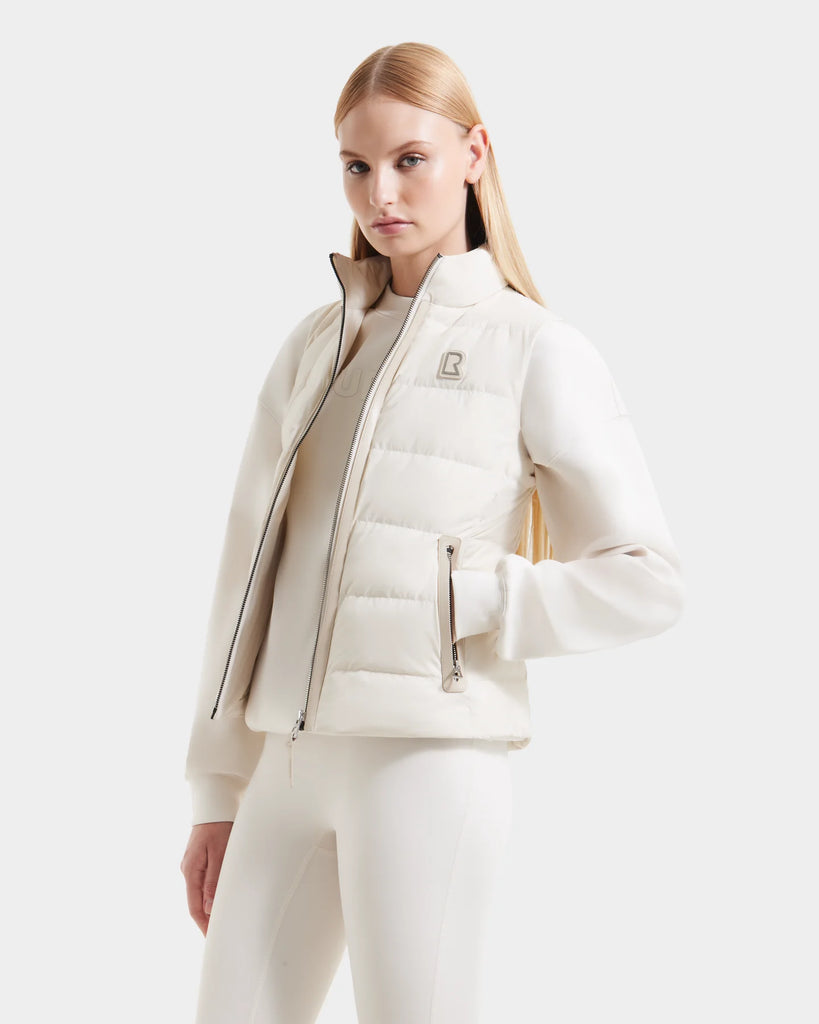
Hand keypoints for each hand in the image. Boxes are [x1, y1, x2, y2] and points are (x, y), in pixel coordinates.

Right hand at [180, 821, 233, 935]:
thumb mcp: (219, 853)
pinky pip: (203, 884)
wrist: (214, 805)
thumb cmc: (219, 826)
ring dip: (210, 909)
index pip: (195, 907)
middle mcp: (189, 871)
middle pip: (196, 903)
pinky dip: (211, 896)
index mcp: (191, 871)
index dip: (204, 924)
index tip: (213, 938)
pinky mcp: (199, 861)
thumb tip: (210, 908)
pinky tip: (220, 901)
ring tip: (222, 922)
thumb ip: (214, 880)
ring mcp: (193, 866)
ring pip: (200, 894)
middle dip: (207, 921)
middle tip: (220, 935)